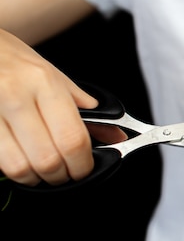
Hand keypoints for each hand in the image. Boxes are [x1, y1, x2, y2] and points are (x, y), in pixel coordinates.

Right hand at [0, 29, 124, 185]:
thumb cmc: (16, 62)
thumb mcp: (55, 76)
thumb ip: (84, 109)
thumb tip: (115, 136)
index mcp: (45, 83)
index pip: (72, 138)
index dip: (82, 163)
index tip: (84, 168)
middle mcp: (16, 96)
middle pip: (48, 159)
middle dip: (62, 176)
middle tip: (67, 173)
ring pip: (21, 167)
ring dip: (38, 178)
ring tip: (44, 171)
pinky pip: (1, 164)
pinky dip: (17, 172)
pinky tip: (24, 162)